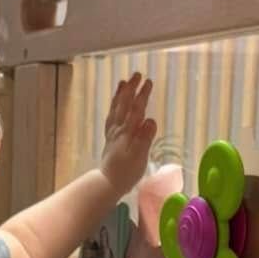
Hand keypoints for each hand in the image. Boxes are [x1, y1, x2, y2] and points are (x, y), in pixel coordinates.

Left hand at [100, 74, 156, 196]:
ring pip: (116, 109)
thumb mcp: (139, 157)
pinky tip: (116, 104)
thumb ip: (145, 138)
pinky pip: (111, 117)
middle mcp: (119, 129)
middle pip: (125, 105)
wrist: (108, 183)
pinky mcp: (110, 138)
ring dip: (120, 95)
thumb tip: (151, 120)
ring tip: (123, 82)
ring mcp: (113, 133)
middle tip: (137, 74)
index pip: (136, 109)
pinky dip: (114, 108)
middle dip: (131, 89)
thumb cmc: (127, 172)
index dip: (142, 95)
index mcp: (127, 132)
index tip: (149, 81)